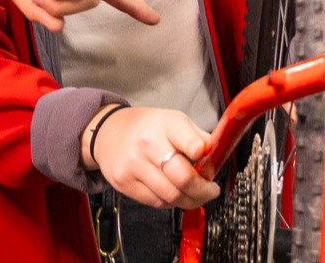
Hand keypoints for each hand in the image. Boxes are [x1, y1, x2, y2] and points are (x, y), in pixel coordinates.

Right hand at [83, 106, 219, 209]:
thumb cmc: (146, 127)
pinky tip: (173, 192)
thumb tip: (217, 158)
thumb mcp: (175, 121)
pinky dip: (170, 202)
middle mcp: (148, 144)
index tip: (210, 165)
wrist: (107, 131)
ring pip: (171, 196)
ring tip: (195, 194)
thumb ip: (199, 138)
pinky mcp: (124, 183)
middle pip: (183, 178)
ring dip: (189, 200)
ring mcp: (133, 165)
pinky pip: (156, 202)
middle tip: (211, 191)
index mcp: (165, 124)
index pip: (190, 141)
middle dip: (203, 191)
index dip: (203, 155)